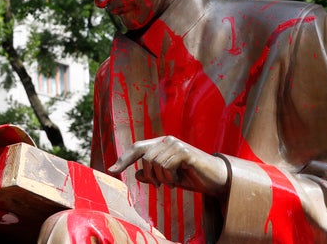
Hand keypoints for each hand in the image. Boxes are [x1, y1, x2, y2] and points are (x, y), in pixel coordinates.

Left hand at [108, 136, 228, 196]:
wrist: (215, 179)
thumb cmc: (191, 177)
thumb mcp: (168, 179)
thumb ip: (153, 175)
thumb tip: (137, 174)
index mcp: (161, 144)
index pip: (137, 148)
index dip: (124, 159)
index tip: (111, 170)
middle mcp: (166, 140)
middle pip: (145, 159)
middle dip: (151, 177)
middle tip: (162, 186)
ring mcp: (175, 143)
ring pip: (154, 164)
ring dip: (163, 179)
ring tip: (174, 182)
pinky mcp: (184, 151)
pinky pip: (166, 166)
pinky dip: (170, 178)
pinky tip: (180, 180)